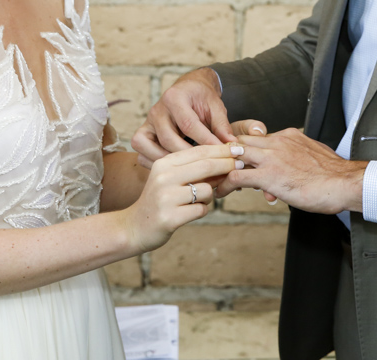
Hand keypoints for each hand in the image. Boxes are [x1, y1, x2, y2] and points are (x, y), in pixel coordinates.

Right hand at [120, 144, 241, 253]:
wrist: (134, 227)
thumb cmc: (159, 200)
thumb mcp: (170, 177)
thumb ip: (192, 168)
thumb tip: (226, 160)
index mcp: (163, 163)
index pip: (198, 151)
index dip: (222, 149)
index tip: (239, 149)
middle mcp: (163, 177)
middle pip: (205, 166)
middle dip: (227, 164)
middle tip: (241, 165)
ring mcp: (166, 197)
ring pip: (206, 190)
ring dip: (210, 196)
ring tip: (197, 201)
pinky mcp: (170, 217)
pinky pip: (201, 210)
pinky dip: (202, 210)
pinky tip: (190, 212)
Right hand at [132, 69, 234, 166]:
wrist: (188, 90)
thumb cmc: (202, 98)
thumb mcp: (216, 106)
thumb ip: (222, 125)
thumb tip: (231, 146)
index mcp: (174, 97)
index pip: (188, 124)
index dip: (206, 141)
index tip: (222, 154)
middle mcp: (156, 110)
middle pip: (169, 139)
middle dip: (189, 156)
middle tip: (208, 168)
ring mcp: (147, 123)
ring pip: (152, 149)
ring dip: (171, 163)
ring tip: (192, 172)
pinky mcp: (143, 134)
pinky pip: (142, 154)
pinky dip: (156, 164)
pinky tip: (175, 170)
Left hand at [224, 128, 366, 214]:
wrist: (344, 183)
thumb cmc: (334, 175)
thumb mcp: (314, 156)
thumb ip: (298, 157)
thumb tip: (294, 164)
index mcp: (288, 136)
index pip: (258, 138)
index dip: (244, 149)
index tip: (237, 159)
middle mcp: (277, 142)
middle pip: (241, 142)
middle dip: (227, 155)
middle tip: (216, 167)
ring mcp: (271, 158)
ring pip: (235, 156)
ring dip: (221, 168)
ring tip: (213, 179)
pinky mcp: (269, 176)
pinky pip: (237, 177)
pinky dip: (225, 184)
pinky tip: (220, 192)